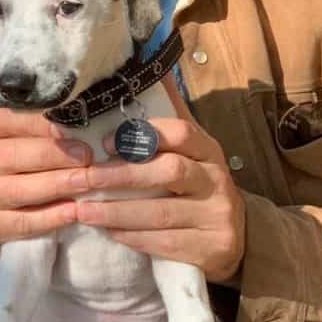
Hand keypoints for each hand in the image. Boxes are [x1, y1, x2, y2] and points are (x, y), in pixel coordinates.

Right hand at [0, 106, 93, 244]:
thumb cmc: (19, 159)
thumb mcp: (25, 136)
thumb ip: (47, 128)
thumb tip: (84, 122)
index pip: (6, 119)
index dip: (38, 123)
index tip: (70, 125)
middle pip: (11, 155)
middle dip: (54, 155)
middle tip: (86, 156)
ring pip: (17, 190)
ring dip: (56, 185)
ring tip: (86, 181)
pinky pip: (20, 222)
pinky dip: (49, 217)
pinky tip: (73, 211)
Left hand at [76, 75, 245, 282]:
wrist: (238, 237)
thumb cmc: (199, 185)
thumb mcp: (191, 150)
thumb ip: (170, 116)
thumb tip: (153, 72)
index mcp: (208, 150)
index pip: (181, 132)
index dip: (142, 136)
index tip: (104, 144)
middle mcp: (216, 180)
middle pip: (169, 171)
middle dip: (122, 176)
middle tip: (84, 179)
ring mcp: (216, 216)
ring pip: (161, 213)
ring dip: (117, 212)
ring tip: (83, 211)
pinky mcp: (210, 249)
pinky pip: (164, 242)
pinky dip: (132, 237)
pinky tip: (108, 232)